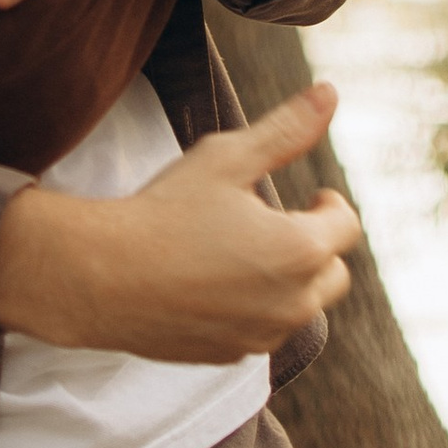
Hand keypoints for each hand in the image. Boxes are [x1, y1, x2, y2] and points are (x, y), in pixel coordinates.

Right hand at [0, 84, 359, 358]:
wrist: (100, 277)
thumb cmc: (165, 210)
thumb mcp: (227, 157)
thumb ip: (286, 130)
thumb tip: (330, 92)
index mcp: (301, 251)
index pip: (346, 226)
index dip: (330, 205)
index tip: (311, 196)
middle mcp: (292, 304)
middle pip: (334, 275)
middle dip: (316, 248)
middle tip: (278, 224)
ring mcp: (261, 336)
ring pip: (300, 308)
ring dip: (288, 282)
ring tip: (245, 253)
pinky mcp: (229, 355)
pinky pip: (262, 332)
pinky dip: (254, 310)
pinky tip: (215, 285)